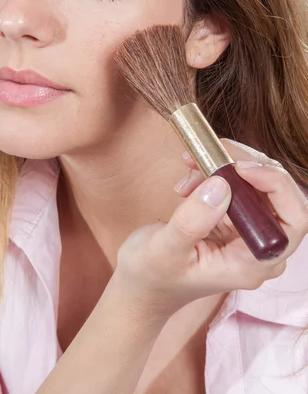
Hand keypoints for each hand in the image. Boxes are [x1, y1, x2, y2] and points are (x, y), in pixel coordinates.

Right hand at [115, 138, 307, 322]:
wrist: (144, 284)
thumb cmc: (152, 276)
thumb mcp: (164, 249)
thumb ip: (192, 222)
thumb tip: (222, 185)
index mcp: (251, 265)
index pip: (293, 221)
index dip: (276, 185)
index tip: (239, 167)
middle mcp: (258, 249)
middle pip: (279, 194)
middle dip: (244, 166)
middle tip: (209, 153)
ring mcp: (248, 233)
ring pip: (259, 184)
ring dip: (227, 166)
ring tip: (190, 167)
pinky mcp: (236, 220)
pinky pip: (240, 185)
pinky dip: (218, 172)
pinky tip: (191, 178)